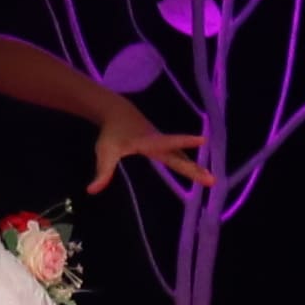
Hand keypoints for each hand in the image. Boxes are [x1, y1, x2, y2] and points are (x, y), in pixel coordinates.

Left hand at [86, 103, 211, 195]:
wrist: (118, 113)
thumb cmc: (112, 133)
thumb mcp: (104, 152)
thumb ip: (102, 171)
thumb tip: (92, 190)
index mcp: (148, 142)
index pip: (167, 142)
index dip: (183, 141)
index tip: (202, 139)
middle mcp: (159, 142)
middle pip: (179, 157)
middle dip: (194, 169)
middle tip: (212, 180)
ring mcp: (163, 143)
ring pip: (181, 157)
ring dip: (195, 168)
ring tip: (210, 180)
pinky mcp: (164, 145)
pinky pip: (179, 156)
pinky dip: (189, 164)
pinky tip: (198, 171)